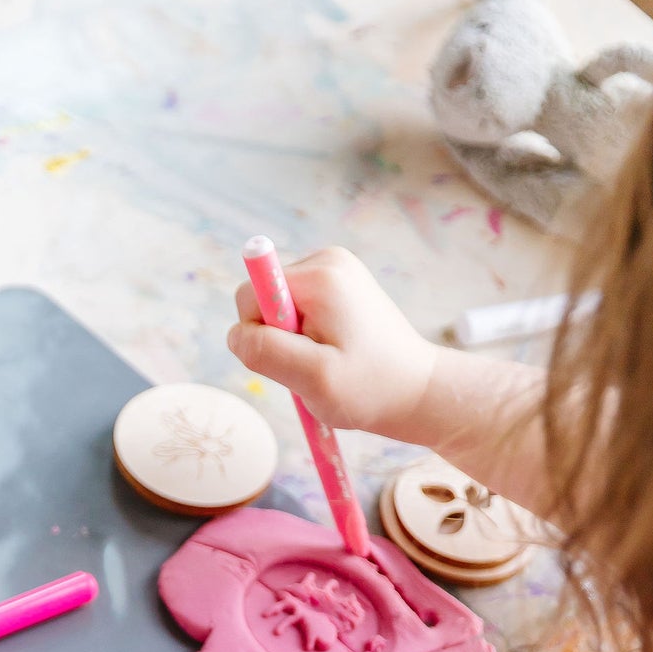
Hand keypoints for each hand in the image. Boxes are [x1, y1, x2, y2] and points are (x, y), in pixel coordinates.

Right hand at [229, 246, 436, 436]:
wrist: (417, 391)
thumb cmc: (369, 389)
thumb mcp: (312, 378)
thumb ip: (265, 351)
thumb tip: (235, 333)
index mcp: (319, 276)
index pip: (249, 296)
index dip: (260, 334)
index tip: (297, 356)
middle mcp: (327, 260)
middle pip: (263, 298)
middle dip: (278, 337)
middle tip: (315, 363)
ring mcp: (335, 270)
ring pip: (278, 307)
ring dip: (292, 340)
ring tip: (329, 359)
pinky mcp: (340, 284)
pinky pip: (298, 309)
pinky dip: (307, 336)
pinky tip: (335, 351)